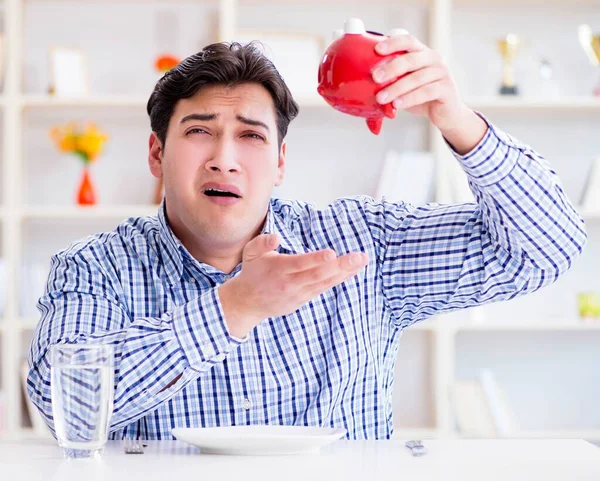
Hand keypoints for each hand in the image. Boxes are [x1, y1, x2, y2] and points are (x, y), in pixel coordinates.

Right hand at [219, 233, 368, 338]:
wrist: (247, 303)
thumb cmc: (253, 272)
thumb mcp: (250, 253)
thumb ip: (263, 242)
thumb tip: (276, 237)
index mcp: (278, 269)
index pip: (300, 264)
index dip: (316, 260)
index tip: (332, 253)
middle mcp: (290, 283)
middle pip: (318, 275)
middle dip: (340, 266)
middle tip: (359, 257)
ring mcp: (299, 293)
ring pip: (325, 283)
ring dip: (345, 272)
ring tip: (361, 261)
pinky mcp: (304, 299)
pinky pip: (324, 288)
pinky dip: (339, 279)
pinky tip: (352, 270)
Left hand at [372, 33, 470, 131]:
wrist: (446, 113)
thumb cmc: (421, 97)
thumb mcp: (405, 86)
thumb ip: (391, 81)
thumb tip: (362, 86)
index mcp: (422, 53)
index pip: (408, 41)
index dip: (393, 43)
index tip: (377, 49)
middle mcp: (434, 59)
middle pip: (411, 59)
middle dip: (390, 68)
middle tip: (374, 77)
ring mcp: (442, 73)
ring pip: (417, 78)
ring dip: (396, 88)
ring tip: (381, 98)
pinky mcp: (447, 89)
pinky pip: (426, 92)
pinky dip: (409, 99)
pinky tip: (397, 105)